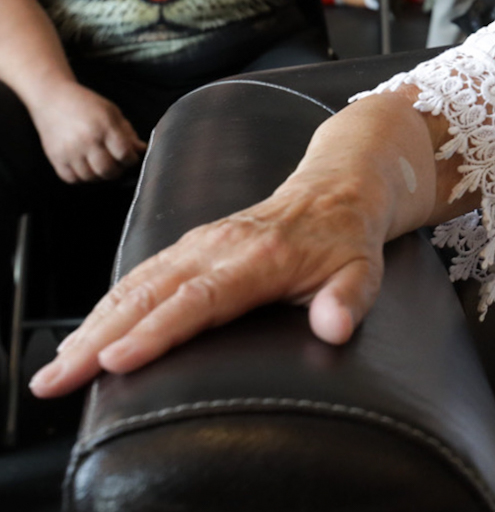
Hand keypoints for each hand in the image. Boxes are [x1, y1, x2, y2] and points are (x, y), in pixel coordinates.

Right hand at [29, 175, 387, 398]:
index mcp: (260, 257)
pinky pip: (139, 276)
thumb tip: (334, 327)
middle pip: (151, 294)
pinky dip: (106, 307)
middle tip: (60, 378)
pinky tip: (84, 337)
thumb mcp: (364, 270)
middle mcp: (220, 246)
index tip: (118, 359)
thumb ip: (349, 299)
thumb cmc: (347, 239)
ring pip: (135, 285)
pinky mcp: (189, 246)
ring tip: (57, 368)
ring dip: (92, 326)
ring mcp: (199, 243)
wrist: (337, 188)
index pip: (201, 299)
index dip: (157, 330)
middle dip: (101, 338)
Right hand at [31, 81, 145, 182]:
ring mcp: (69, 151)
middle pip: (108, 171)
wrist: (52, 99)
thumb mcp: (112, 112)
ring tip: (101, 165)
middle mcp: (86, 141)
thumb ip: (128, 132)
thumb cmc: (86, 104)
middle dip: (118, 171)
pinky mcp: (55, 157)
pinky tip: (85, 168)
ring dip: (99, 176)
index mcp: (104, 127)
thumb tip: (141, 150)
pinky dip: (81, 178)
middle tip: (117, 164)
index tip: (130, 157)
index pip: (124, 154)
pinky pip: (71, 179)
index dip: (131, 160)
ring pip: (90, 178)